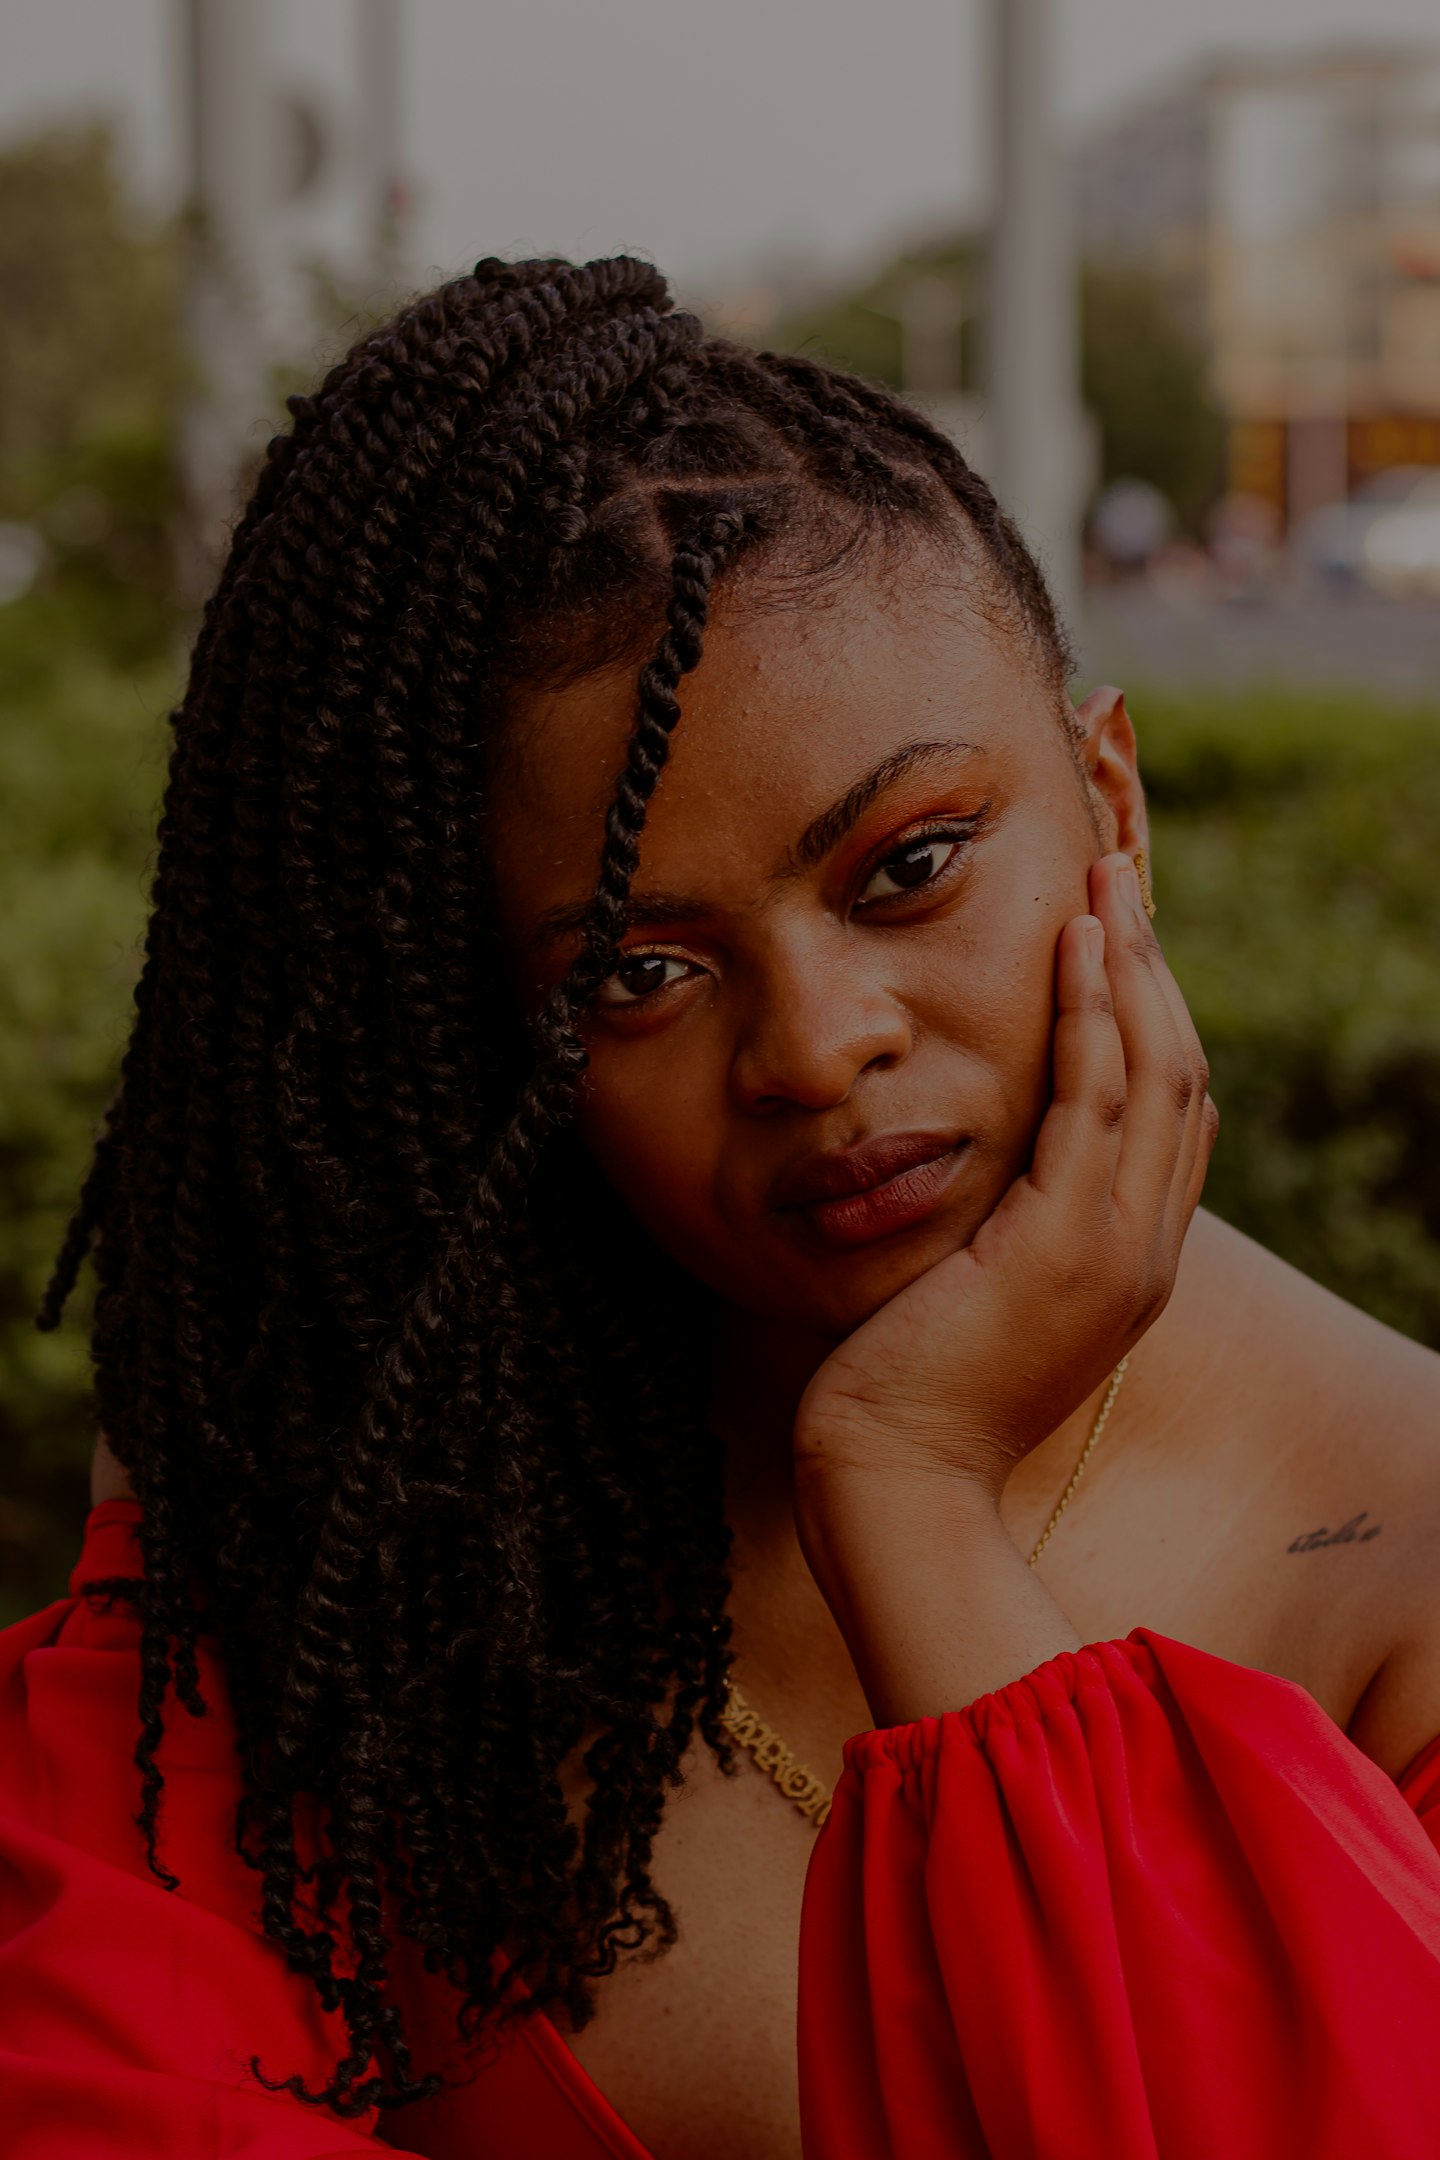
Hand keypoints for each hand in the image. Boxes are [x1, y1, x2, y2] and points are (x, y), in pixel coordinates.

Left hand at [793, 852, 1216, 1512]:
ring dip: (1130, 967)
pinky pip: (1094, 1101)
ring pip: (1153, 1073)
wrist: (894, 1481)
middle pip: (1179, 1078)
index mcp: (1128, 1264)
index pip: (1168, 1117)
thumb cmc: (907, 1391)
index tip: (1116, 940)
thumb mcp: (975, 1293)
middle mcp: (1143, 1253)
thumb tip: (986, 1163)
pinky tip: (1073, 949)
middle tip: (1121, 881)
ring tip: (1106, 882)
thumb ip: (1003, 1227)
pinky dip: (1090, 1015)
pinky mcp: (1062, 1247)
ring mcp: (1114, 1252)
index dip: (1151, 1017)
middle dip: (1153, 971)